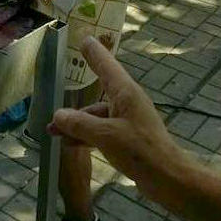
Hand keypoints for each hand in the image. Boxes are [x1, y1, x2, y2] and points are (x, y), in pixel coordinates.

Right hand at [47, 36, 186, 201]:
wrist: (168, 180)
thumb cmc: (140, 150)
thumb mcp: (105, 135)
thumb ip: (79, 124)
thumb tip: (58, 115)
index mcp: (125, 93)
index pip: (106, 65)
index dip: (94, 53)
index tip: (84, 39)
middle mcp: (126, 103)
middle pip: (97, 94)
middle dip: (75, 101)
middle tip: (54, 100)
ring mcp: (127, 121)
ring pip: (96, 117)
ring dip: (76, 123)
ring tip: (52, 131)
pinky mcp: (127, 139)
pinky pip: (101, 131)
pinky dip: (85, 135)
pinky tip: (68, 144)